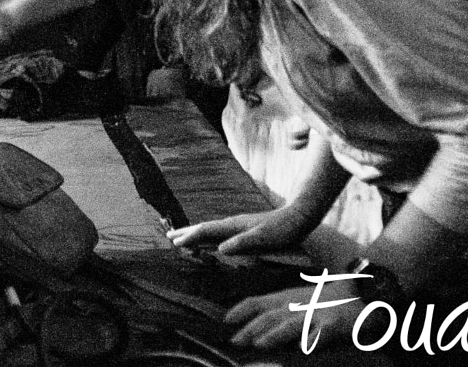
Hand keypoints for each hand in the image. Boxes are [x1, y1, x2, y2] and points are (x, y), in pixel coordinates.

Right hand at [169, 204, 315, 256]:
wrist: (299, 218)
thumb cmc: (284, 230)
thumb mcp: (264, 239)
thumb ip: (242, 243)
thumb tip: (219, 248)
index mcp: (234, 226)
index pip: (206, 230)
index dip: (190, 236)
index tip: (174, 242)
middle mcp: (233, 224)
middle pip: (205, 227)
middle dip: (186, 232)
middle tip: (168, 236)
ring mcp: (239, 226)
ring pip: (212, 229)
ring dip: (195, 234)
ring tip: (183, 237)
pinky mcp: (245, 230)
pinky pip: (220, 233)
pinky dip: (209, 236)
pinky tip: (211, 241)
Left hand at [222, 281, 365, 351]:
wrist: (363, 293)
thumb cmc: (326, 302)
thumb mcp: (297, 301)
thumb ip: (276, 311)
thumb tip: (253, 331)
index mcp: (286, 298)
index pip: (258, 302)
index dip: (241, 310)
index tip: (226, 320)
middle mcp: (297, 305)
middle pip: (270, 316)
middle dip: (251, 329)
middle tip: (235, 341)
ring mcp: (316, 314)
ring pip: (292, 325)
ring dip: (275, 335)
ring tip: (260, 344)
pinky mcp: (335, 325)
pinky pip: (322, 334)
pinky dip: (313, 341)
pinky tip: (305, 348)